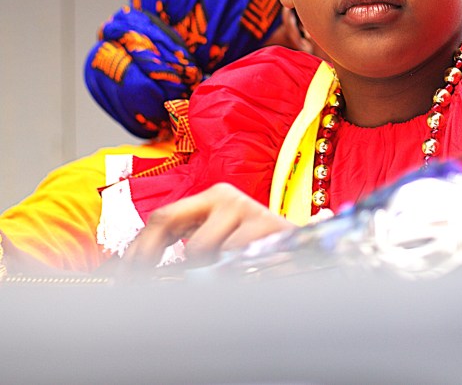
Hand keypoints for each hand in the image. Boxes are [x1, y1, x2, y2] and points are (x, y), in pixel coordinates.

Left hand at [121, 183, 295, 269]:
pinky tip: (253, 275)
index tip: (123, 280)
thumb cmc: (255, 249)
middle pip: (181, 234)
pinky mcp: (272, 231)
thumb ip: (186, 247)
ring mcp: (253, 212)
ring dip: (212, 277)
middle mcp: (230, 197)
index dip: (140, 250)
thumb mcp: (217, 243)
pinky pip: (238, 266)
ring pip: (209, 256)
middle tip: (152, 293)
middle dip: (162, 266)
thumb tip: (136, 273)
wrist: (308, 251)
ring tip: (230, 277)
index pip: (163, 218)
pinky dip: (238, 278)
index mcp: (211, 198)